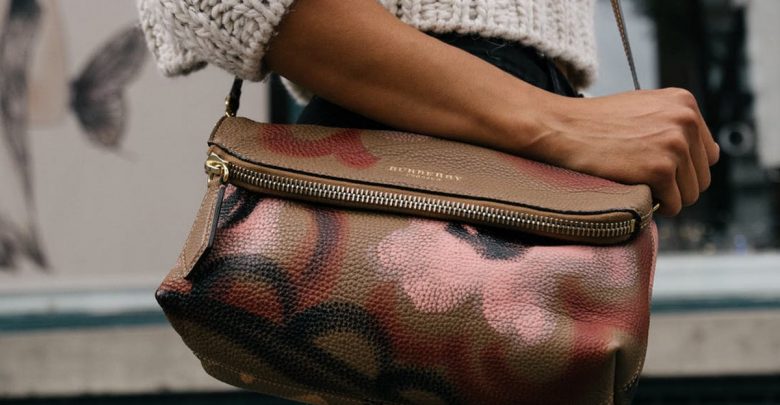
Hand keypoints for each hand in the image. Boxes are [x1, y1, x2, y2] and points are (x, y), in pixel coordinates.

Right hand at [525, 88, 719, 215]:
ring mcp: (675, 144)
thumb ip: (671, 124)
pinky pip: (673, 204)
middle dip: (676, 186)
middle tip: (644, 184)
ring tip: (637, 187)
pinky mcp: (661, 169)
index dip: (683, 169)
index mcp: (684, 103)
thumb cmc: (592, 122)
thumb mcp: (642, 109)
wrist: (560, 128)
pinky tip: (634, 192)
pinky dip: (655, 207)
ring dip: (666, 198)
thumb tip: (704, 154)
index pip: (708, 153)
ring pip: (691, 193)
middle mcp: (686, 120)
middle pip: (702, 176)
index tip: (656, 171)